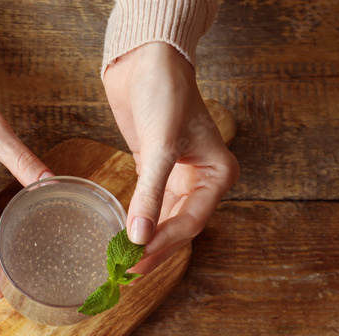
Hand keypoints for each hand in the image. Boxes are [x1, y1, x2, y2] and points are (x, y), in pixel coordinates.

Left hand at [103, 42, 238, 273]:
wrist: (147, 60)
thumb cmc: (165, 93)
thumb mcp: (160, 145)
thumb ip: (150, 193)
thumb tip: (138, 236)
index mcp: (218, 174)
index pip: (191, 222)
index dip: (164, 244)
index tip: (137, 261)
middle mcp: (203, 180)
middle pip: (178, 227)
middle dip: (153, 249)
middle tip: (126, 272)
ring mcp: (179, 178)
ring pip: (164, 221)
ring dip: (144, 240)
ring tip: (121, 262)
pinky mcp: (155, 172)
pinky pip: (148, 207)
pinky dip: (136, 222)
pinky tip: (120, 237)